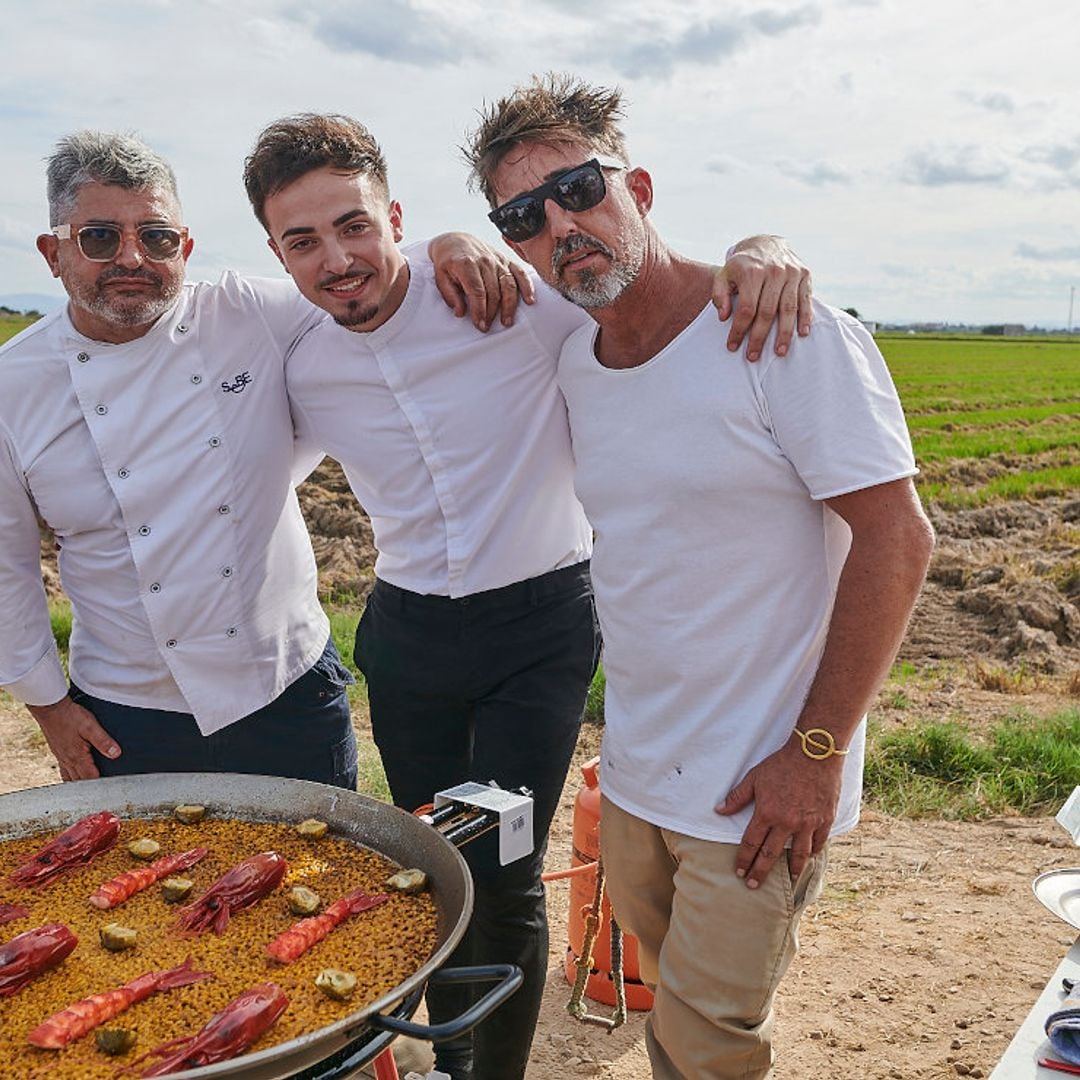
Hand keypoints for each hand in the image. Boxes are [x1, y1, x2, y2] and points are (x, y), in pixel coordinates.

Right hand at [26, 696, 120, 780]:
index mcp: (77, 756)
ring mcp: (61, 756)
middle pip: (80, 781)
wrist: (50, 708)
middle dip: (90, 787)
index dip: (101, 784)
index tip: (109, 789)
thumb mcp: (90, 726)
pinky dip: (70, 776)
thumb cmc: (70, 716)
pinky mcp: (57, 752)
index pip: (91, 777)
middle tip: (101, 791)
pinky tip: (74, 774)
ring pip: (70, 777)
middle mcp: (68, 759)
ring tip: (88, 789)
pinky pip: (64, 769)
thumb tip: (116, 754)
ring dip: (79, 784)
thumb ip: (103, 741)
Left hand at [427, 232, 534, 331]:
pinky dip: (527, 287)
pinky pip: (520, 273)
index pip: (477, 291)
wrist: (456, 240)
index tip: (480, 324)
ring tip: (507, 322)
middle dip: (491, 313)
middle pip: (493, 291)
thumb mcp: (440, 277)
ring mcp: (497, 260)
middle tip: (487, 327)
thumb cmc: (448, 261)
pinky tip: (530, 300)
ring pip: (508, 285)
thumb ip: (450, 295)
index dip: (480, 310)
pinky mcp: (506, 260)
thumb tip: (460, 313)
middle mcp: (484, 261)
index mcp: (467, 264)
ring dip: (509, 306)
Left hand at [712, 235, 812, 360]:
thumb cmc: (741, 266)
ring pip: (788, 309)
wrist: (765, 243)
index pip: (746, 308)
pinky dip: (805, 317)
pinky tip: (802, 334)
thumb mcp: (724, 275)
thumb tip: (724, 317)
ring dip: (784, 333)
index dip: (739, 330)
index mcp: (752, 272)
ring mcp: (791, 272)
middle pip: (767, 312)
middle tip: (753, 356)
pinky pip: (805, 300)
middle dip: (759, 337)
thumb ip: (719, 295)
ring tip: (779, 352)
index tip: (732, 346)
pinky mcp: (805, 274)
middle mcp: (774, 271)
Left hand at [715, 735, 841, 887]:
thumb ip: (737, 796)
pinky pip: (818, 843)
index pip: (751, 844)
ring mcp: (807, 823)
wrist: (814, 754)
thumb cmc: (782, 764)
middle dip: (760, 872)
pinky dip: (813, 853)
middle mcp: (787, 823)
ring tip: (787, 880)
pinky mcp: (824, 820)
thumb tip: (719, 810)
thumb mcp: (755, 777)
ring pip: (798, 855)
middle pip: (770, 855)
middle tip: (753, 886)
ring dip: (791, 869)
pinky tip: (808, 858)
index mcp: (767, 813)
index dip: (744, 860)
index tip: (739, 872)